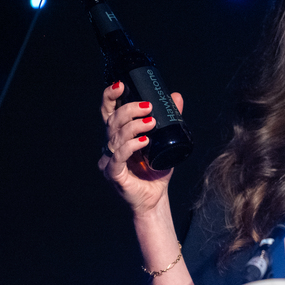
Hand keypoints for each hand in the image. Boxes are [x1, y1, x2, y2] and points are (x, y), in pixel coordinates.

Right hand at [97, 82, 184, 214]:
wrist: (155, 199)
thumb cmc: (156, 170)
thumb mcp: (165, 141)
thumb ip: (169, 120)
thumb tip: (176, 96)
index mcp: (118, 135)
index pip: (108, 112)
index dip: (110, 97)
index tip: (121, 84)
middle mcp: (110, 145)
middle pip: (111, 121)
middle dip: (129, 110)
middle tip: (148, 107)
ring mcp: (109, 160)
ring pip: (116, 137)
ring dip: (134, 126)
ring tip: (151, 122)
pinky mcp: (114, 175)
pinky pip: (119, 157)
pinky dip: (131, 147)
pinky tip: (144, 141)